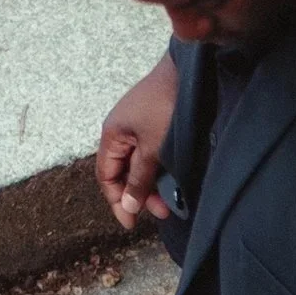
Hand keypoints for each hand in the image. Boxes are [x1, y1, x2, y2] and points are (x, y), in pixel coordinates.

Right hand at [95, 55, 178, 231]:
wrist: (189, 70)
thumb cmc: (166, 106)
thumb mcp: (153, 149)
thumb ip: (139, 179)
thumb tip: (127, 206)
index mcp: (112, 135)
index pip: (107, 176)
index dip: (117, 201)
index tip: (131, 223)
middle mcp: (121, 131)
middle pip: (123, 172)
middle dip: (139, 195)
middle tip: (161, 212)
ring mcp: (137, 125)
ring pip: (139, 164)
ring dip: (152, 184)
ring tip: (170, 200)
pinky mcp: (154, 122)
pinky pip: (150, 153)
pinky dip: (159, 168)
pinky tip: (172, 179)